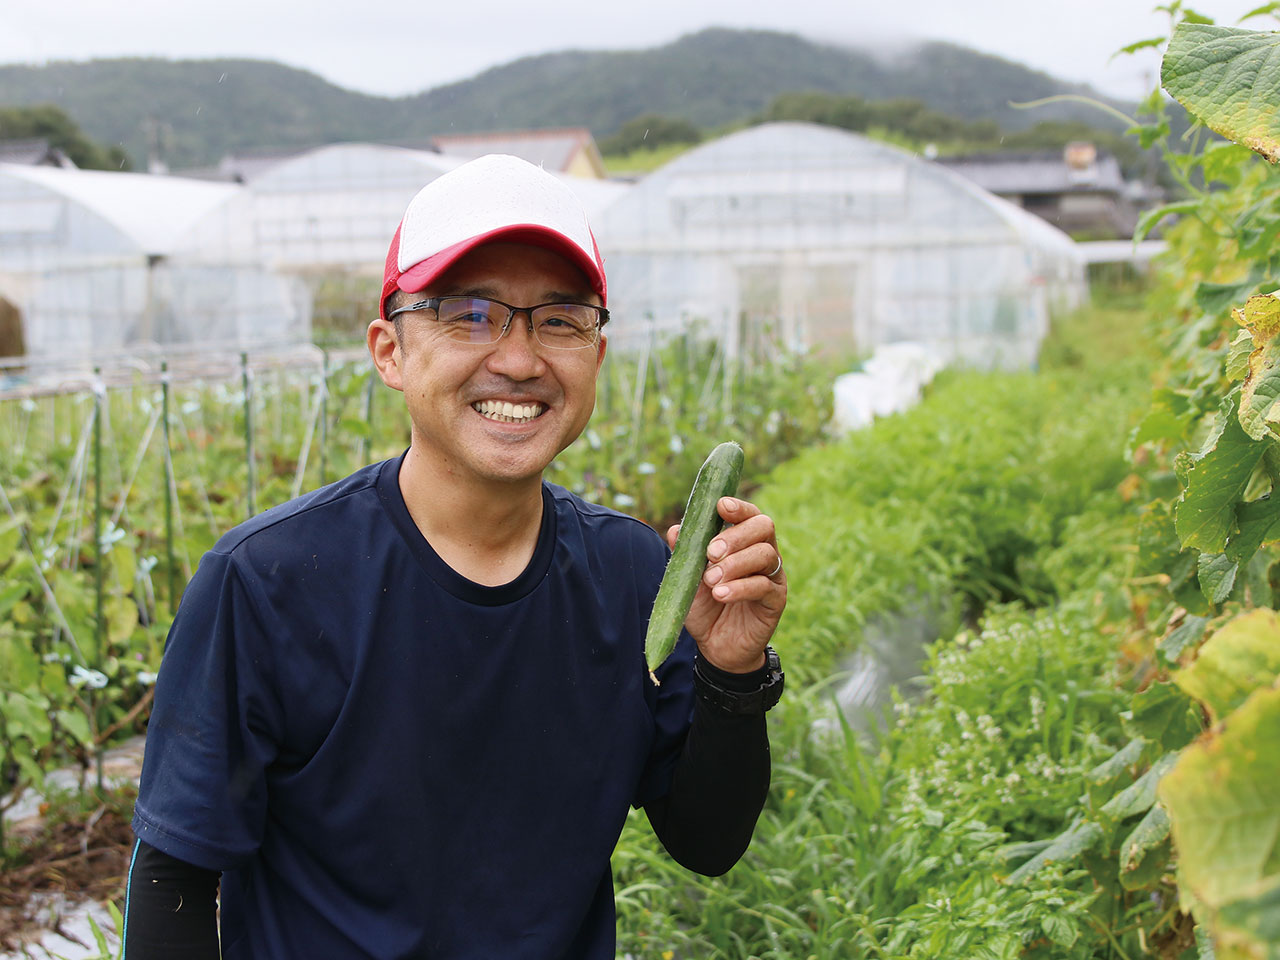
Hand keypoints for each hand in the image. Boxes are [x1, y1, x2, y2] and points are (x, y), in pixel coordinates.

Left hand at [665, 497, 785, 673]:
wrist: (715, 646)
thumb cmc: (705, 607)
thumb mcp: (689, 579)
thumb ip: (685, 554)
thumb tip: (676, 529)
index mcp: (744, 542)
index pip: (749, 514)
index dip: (738, 507)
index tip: (721, 507)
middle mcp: (763, 554)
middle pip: (763, 527)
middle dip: (735, 536)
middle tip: (711, 553)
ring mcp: (773, 576)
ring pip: (765, 555)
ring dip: (735, 564)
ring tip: (711, 580)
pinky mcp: (775, 600)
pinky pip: (764, 586)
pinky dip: (740, 588)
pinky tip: (721, 594)